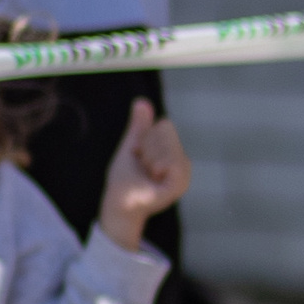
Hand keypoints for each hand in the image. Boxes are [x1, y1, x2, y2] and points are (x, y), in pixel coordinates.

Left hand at [98, 100, 189, 249]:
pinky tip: (154, 179)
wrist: (119, 202)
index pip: (165, 124)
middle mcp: (183, 162)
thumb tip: (142, 101)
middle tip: (143, 167)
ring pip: (168, 144)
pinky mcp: (181, 185)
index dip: (146, 137)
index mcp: (173, 153)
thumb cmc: (124, 179)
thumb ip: (139, 126)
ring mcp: (183, 174)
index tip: (139, 155)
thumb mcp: (131, 146)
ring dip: (149, 158)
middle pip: (168, 130)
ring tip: (147, 175)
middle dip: (148, 146)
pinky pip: (172, 160)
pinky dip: (156, 166)